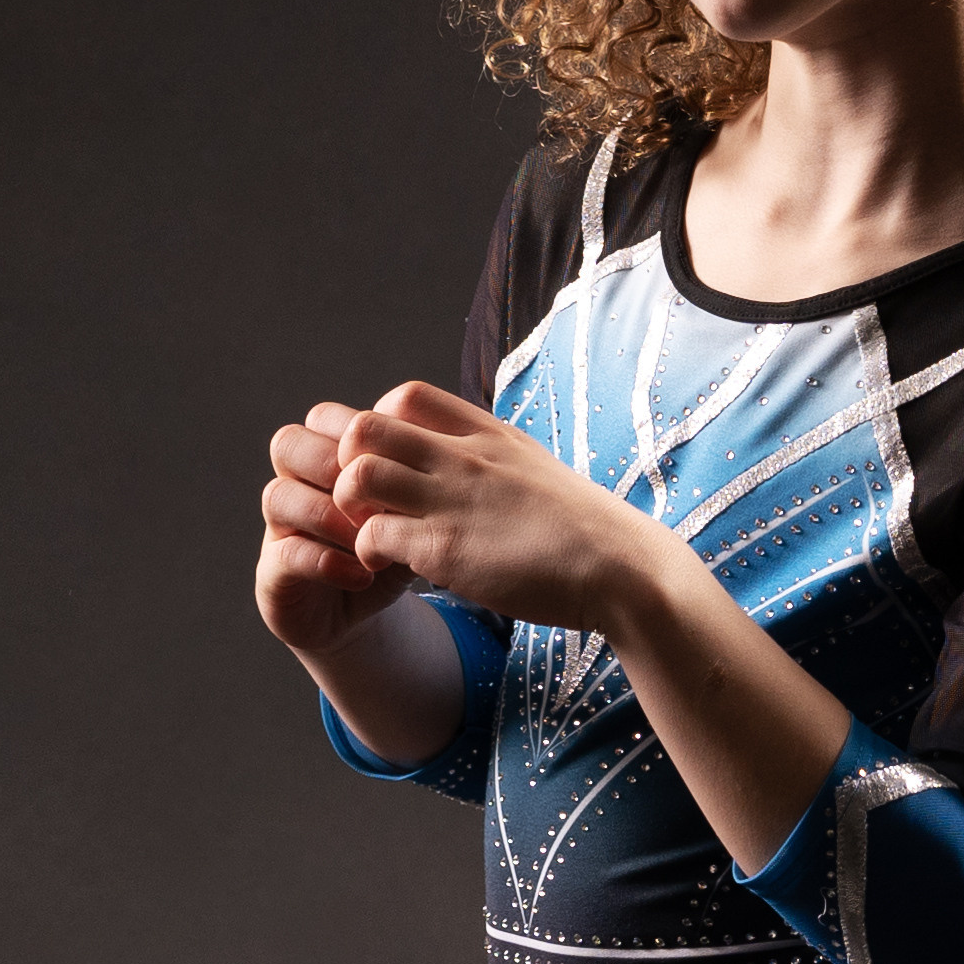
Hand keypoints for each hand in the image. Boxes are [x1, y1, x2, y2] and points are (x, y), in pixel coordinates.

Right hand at [256, 401, 416, 656]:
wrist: (369, 610)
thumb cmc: (395, 547)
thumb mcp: (413, 510)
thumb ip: (416, 480)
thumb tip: (441, 452)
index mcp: (327, 458)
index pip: (323, 417)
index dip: (355, 432)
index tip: (401, 458)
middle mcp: (296, 485)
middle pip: (287, 443)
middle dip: (332, 464)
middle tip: (377, 494)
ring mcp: (279, 528)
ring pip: (277, 495)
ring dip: (329, 515)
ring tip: (371, 537)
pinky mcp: (272, 575)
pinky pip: (284, 554)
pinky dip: (325, 562)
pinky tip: (362, 575)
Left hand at [333, 380, 675, 631]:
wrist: (617, 568)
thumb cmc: (578, 526)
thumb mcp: (532, 464)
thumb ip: (490, 454)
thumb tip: (459, 453)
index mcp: (486, 433)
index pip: (405, 395)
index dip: (382, 424)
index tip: (393, 463)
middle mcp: (464, 457)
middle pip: (365, 426)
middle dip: (346, 461)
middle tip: (362, 498)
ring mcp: (453, 501)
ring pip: (357, 475)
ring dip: (346, 507)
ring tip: (369, 530)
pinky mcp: (446, 549)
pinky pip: (373, 536)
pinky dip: (365, 552)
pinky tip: (387, 567)